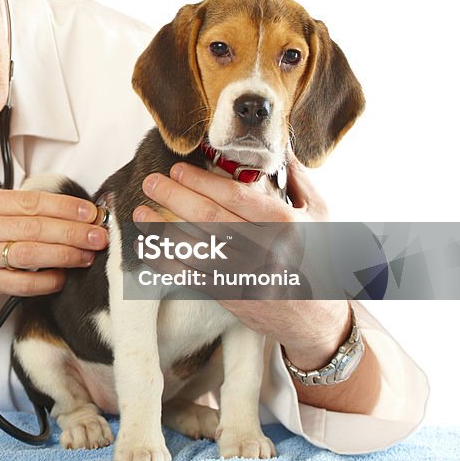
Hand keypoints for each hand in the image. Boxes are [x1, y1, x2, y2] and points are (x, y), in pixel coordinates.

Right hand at [0, 188, 107, 335]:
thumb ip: (12, 209)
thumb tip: (63, 210)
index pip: (32, 201)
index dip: (66, 207)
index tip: (90, 212)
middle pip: (37, 226)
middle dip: (74, 231)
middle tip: (98, 235)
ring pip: (33, 253)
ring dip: (66, 254)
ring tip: (87, 255)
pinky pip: (24, 282)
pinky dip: (47, 281)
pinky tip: (62, 278)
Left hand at [133, 153, 346, 362]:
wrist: (316, 318)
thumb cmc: (318, 257)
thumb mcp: (319, 215)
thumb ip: (297, 178)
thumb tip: (280, 142)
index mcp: (285, 224)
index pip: (235, 196)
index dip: (201, 181)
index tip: (178, 169)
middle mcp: (264, 249)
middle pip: (208, 217)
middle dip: (174, 197)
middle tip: (151, 182)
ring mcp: (244, 275)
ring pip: (194, 248)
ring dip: (161, 229)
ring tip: (139, 212)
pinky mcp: (229, 295)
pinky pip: (189, 277)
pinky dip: (165, 262)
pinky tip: (148, 247)